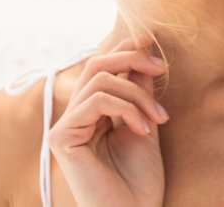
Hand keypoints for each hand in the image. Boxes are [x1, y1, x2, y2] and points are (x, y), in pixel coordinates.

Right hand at [48, 33, 168, 206]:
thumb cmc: (139, 183)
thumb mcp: (145, 125)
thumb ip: (139, 91)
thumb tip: (143, 52)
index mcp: (92, 113)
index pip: (102, 67)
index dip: (124, 49)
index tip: (150, 40)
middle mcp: (75, 116)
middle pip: (96, 64)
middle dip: (131, 58)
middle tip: (161, 67)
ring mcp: (65, 126)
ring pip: (100, 79)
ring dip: (136, 92)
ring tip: (158, 117)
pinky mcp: (61, 137)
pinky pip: (96, 100)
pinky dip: (126, 107)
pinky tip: (142, 128)